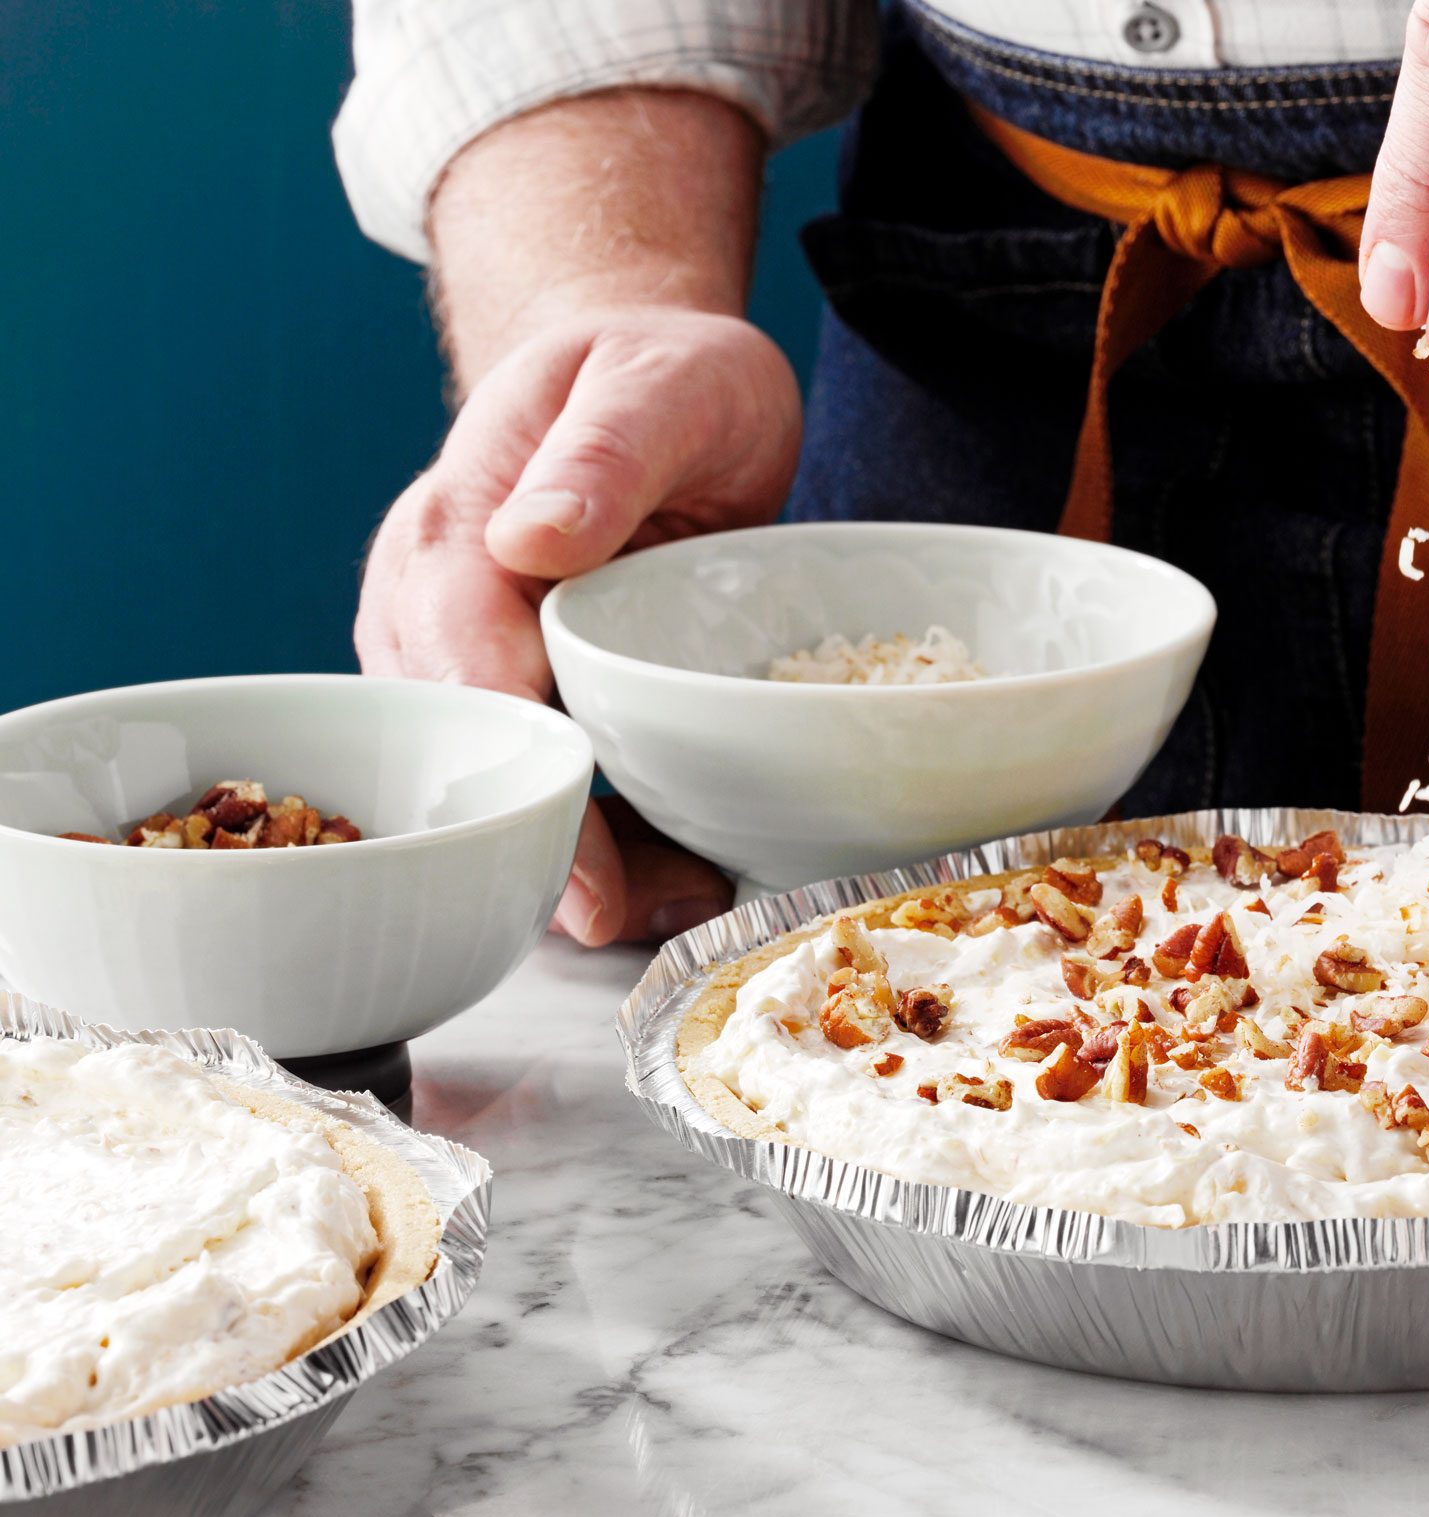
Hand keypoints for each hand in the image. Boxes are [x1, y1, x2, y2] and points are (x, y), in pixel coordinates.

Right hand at [357, 306, 799, 942]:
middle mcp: (435, 599)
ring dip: (572, 855)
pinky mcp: (509, 685)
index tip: (575, 857)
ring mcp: (462, 650)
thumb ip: (604, 454)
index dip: (520, 769)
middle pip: (466, 747)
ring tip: (676, 904)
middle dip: (541, 845)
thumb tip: (531, 540)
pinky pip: (534, 770)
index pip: (467, 663)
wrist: (644, 372)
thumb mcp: (658, 382)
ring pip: (493, 776)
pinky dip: (596, 833)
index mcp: (460, 525)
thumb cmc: (654, 370)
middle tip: (631, 917)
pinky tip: (670, 875)